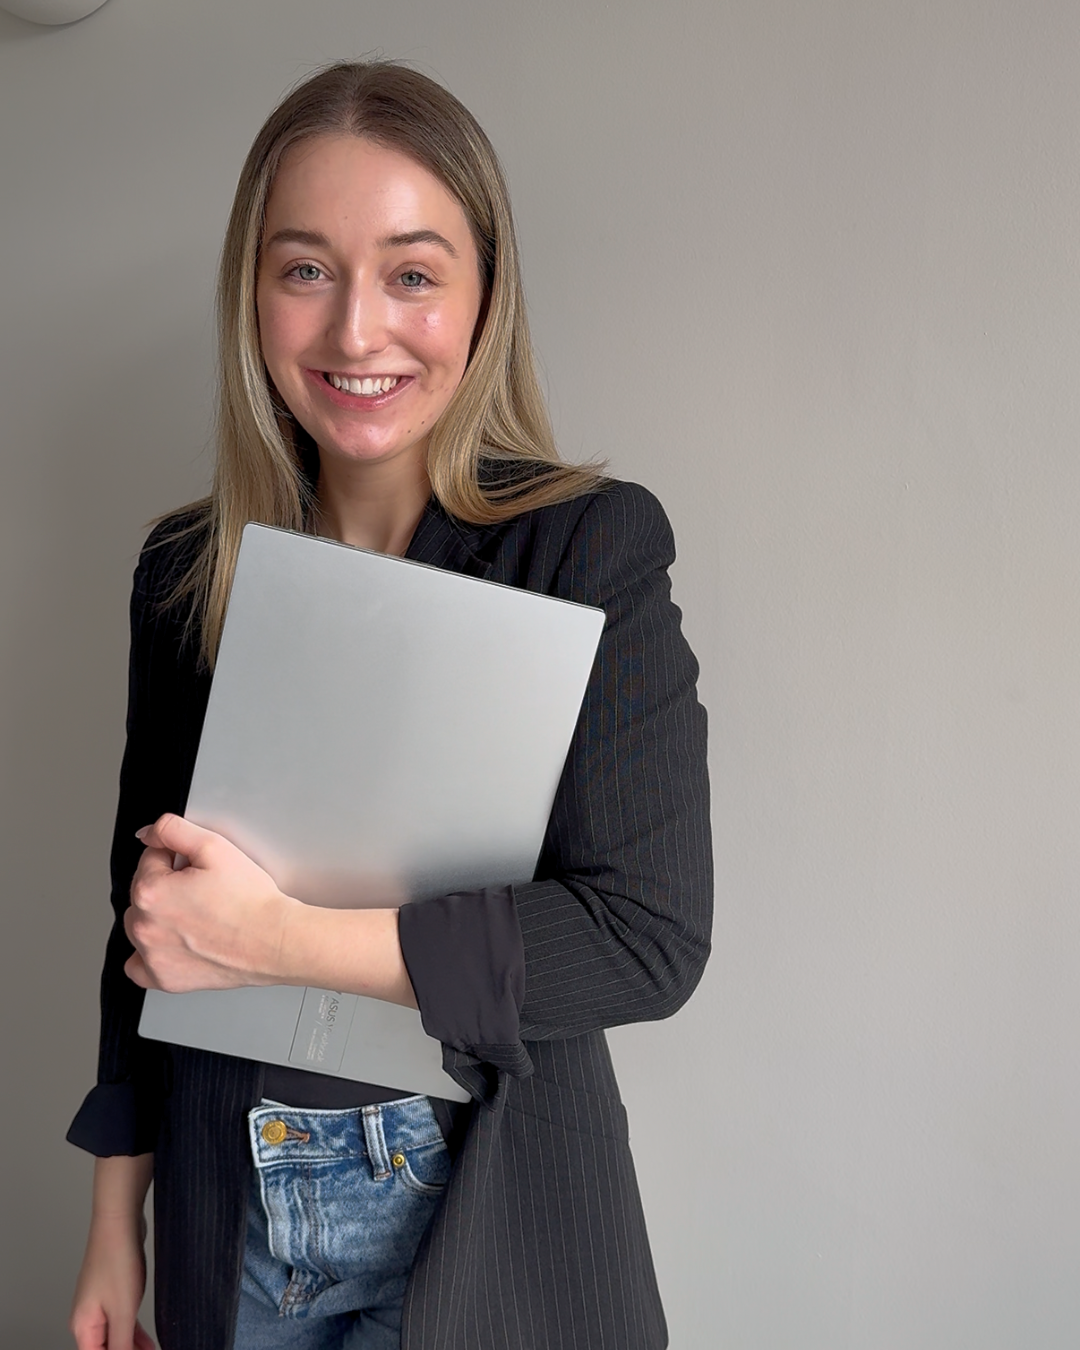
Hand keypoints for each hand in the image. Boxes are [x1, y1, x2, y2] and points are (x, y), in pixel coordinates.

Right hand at [70, 1215, 154, 1349]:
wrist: (120, 1223)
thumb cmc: (116, 1260)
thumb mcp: (123, 1311)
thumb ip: (122, 1344)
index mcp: (83, 1326)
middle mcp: (87, 1318)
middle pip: (104, 1349)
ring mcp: (99, 1304)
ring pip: (114, 1336)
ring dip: (132, 1348)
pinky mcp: (112, 1293)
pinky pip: (121, 1321)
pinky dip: (133, 1333)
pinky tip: (147, 1341)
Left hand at [123, 813, 296, 991]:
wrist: (273, 940)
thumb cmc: (250, 901)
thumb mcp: (215, 846)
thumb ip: (172, 829)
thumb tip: (148, 833)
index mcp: (151, 892)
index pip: (149, 860)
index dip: (176, 857)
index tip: (197, 868)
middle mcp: (145, 927)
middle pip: (142, 892)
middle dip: (165, 885)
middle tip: (201, 890)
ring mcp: (153, 957)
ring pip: (139, 925)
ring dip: (157, 916)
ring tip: (194, 915)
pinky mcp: (165, 978)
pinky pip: (138, 965)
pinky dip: (149, 954)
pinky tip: (172, 943)